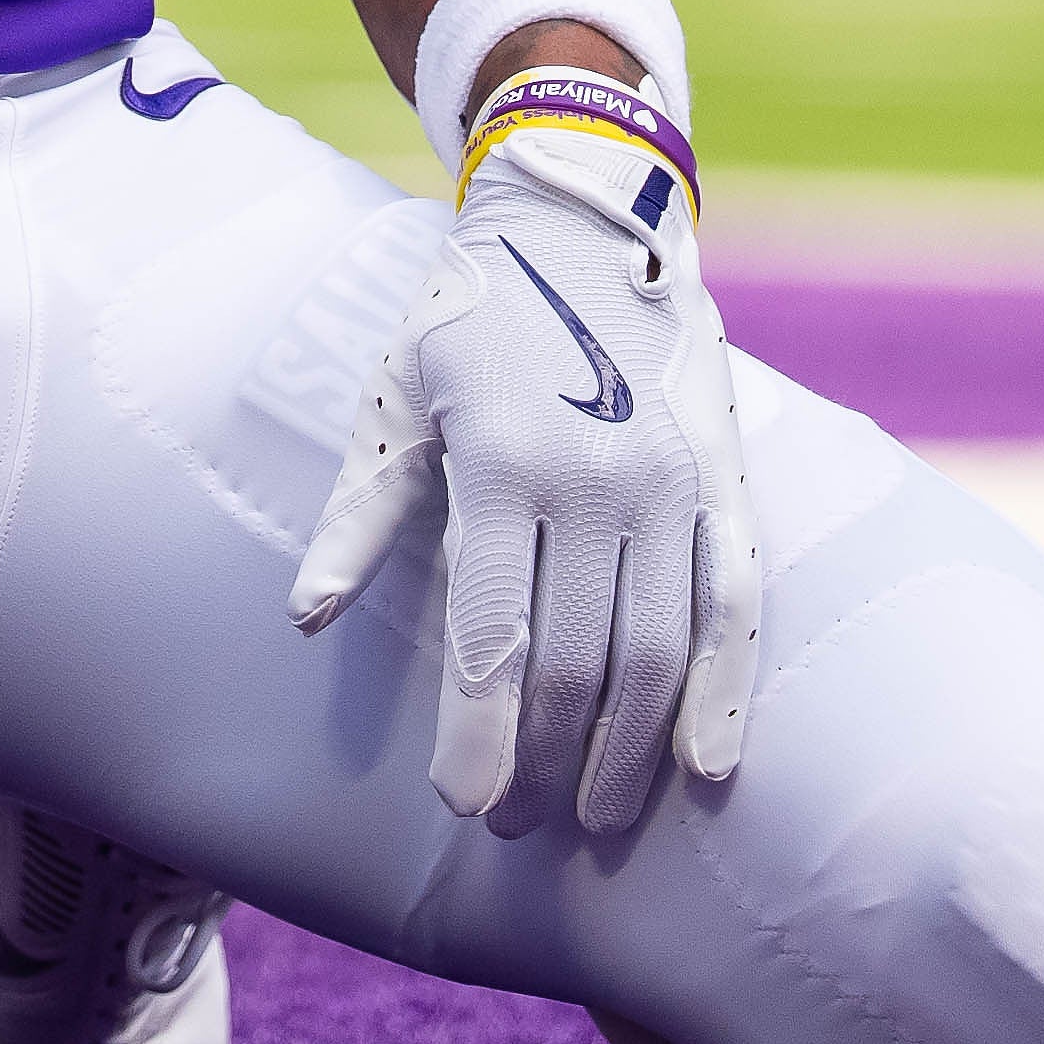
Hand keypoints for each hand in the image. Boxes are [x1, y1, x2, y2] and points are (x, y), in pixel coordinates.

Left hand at [287, 103, 764, 836]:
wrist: (581, 218)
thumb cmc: (467, 318)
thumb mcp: (395, 397)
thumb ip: (360, 514)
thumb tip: (306, 618)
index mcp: (502, 459)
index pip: (494, 635)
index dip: (481, 736)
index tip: (463, 807)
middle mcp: (597, 477)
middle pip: (574, 661)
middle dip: (543, 759)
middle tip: (515, 825)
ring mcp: (672, 479)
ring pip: (656, 649)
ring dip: (625, 750)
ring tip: (591, 817)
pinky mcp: (723, 475)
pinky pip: (736, 599)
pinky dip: (727, 688)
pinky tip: (708, 764)